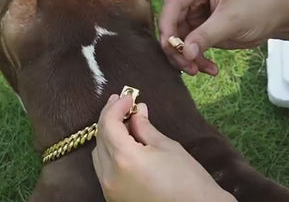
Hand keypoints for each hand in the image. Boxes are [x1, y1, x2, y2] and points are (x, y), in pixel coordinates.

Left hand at [92, 94, 235, 201]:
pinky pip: (105, 170)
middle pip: (100, 138)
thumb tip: (136, 111)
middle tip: (124, 104)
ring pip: (99, 154)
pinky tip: (125, 144)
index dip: (115, 107)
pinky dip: (111, 154)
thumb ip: (145, 127)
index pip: (108, 124)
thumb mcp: (167, 147)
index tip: (128, 96)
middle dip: (110, 118)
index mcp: (124, 159)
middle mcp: (110, 176)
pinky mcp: (114, 199)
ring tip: (125, 123)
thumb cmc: (189, 181)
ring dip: (109, 136)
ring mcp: (110, 190)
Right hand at [159, 0, 281, 75]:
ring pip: (178, 37)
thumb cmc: (259, 8)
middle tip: (186, 65)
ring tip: (197, 70)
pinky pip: (189, 45)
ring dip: (186, 57)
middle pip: (172, 22)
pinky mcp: (199, 27)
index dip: (167, 24)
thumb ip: (206, 36)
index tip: (169, 46)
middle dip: (177, 46)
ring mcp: (195, 11)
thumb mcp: (232, 21)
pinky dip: (196, 59)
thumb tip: (185, 53)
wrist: (277, 17)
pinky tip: (209, 69)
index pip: (173, 2)